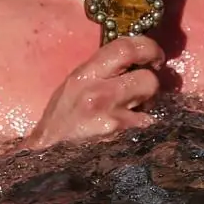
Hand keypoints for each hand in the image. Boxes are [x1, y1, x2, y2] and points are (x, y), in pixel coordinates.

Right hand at [22, 35, 164, 148]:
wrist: (48, 156)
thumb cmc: (60, 120)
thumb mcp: (74, 86)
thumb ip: (101, 71)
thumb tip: (132, 60)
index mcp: (86, 75)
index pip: (125, 48)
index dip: (148, 47)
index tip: (155, 55)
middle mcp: (101, 94)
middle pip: (147, 78)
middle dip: (152, 82)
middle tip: (146, 87)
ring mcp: (113, 120)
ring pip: (152, 105)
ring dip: (149, 106)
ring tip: (134, 111)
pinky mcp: (122, 140)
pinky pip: (146, 126)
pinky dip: (143, 126)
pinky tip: (130, 130)